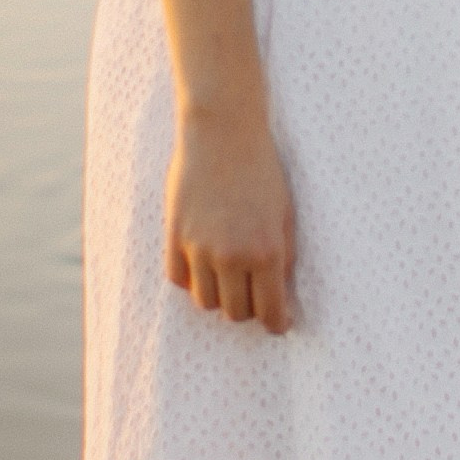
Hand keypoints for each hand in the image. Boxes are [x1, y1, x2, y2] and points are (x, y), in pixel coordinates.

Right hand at [164, 103, 295, 333]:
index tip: (278, 325)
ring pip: (205, 302)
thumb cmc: (262, 172)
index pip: (271, 311)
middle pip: (235, 313)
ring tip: (228, 280)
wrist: (224, 133)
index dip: (276, 324)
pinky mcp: (174, 236)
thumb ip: (283, 256)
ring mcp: (199, 248)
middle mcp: (232, 256)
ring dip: (218, 297)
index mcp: (267, 252)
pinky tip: (202, 265)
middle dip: (248, 310)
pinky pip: (179, 279)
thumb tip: (280, 293)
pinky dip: (191, 279)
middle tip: (253, 297)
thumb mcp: (285, 215)